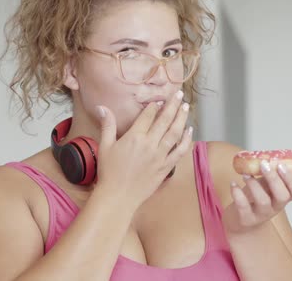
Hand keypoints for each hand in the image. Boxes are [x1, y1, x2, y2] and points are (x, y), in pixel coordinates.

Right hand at [93, 90, 192, 209]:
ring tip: (186, 107)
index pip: (148, 116)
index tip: (160, 99)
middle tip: (180, 95)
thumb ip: (107, 125)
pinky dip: (186, 140)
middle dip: (173, 105)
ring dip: (181, 119)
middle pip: (165, 120)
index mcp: (134, 137)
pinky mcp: (165, 168)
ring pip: (175, 133)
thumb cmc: (109, 172)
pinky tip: (189, 131)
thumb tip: (102, 107)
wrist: (118, 197)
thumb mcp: (105, 146)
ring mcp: (159, 157)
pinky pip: (179, 151)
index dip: (155, 106)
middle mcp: (149, 145)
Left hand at [222, 158, 291, 234]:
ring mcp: (261, 214)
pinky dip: (237, 194)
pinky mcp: (245, 219)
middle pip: (282, 196)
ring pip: (263, 201)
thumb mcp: (271, 185)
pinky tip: (233, 184)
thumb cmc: (257, 199)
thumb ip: (285, 173)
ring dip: (254, 185)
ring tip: (245, 174)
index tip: (281, 165)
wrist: (240, 222)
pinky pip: (243, 207)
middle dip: (274, 179)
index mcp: (283, 197)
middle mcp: (275, 207)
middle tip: (264, 164)